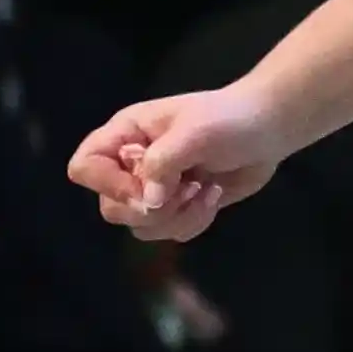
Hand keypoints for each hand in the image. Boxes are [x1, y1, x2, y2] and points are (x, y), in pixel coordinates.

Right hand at [70, 79, 287, 247]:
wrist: (268, 130)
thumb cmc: (230, 119)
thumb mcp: (195, 132)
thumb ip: (163, 163)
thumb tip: (147, 203)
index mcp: (125, 135)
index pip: (84, 167)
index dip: (107, 184)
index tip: (144, 187)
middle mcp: (131, 165)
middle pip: (111, 207)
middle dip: (151, 208)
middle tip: (184, 188)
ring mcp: (154, 189)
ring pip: (140, 226)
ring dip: (177, 216)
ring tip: (203, 189)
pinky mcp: (177, 207)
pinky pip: (169, 232)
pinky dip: (193, 221)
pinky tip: (212, 195)